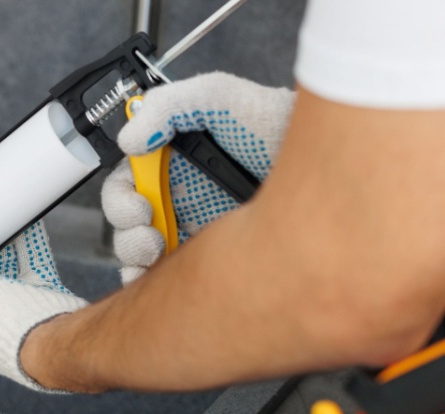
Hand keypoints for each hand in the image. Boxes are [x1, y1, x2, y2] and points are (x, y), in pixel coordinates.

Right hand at [103, 72, 294, 282]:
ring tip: (158, 253)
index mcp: (169, 163)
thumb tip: (129, 140)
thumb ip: (168, 107)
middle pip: (129, 226)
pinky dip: (157, 284)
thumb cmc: (273, 122)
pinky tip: (164, 280)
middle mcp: (177, 198)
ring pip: (145, 256)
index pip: (126, 186)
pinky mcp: (215, 256)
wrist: (323, 158)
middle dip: (127, 235)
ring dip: (137, 260)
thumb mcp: (218, 98)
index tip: (138, 205)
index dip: (120, 199)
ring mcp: (195, 230)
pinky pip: (174, 278)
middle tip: (150, 236)